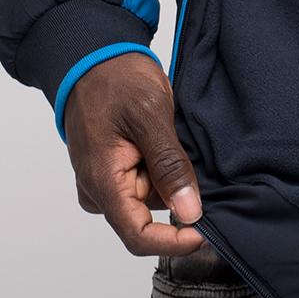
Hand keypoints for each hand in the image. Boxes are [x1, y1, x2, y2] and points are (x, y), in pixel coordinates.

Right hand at [64, 52, 204, 256]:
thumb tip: (189, 212)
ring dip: (172, 182)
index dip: (174, 242)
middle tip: (202, 169)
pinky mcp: (116, 172)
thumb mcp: (150, 116)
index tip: (206, 231)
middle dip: (178, 201)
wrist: (93, 55)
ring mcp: (106, 181)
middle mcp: (99, 189)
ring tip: (182, 145)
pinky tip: (173, 148)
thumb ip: (169, 166)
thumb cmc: (114, 79)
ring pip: (151, 201)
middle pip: (148, 218)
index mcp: (102, 181)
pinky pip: (147, 185)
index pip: (138, 236)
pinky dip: (165, 172)